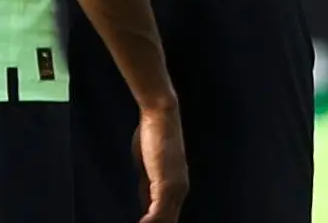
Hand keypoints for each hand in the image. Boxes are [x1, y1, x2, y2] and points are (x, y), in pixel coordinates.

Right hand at [134, 103, 187, 222]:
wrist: (160, 116)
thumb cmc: (152, 135)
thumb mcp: (148, 167)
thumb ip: (149, 186)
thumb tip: (146, 203)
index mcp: (177, 187)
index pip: (168, 215)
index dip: (157, 222)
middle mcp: (180, 190)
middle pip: (169, 220)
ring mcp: (175, 188)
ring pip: (165, 219)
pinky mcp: (167, 183)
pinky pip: (158, 211)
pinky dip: (149, 221)